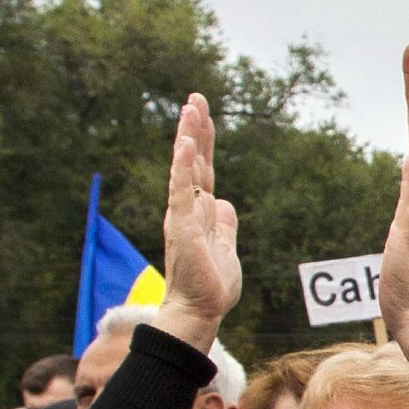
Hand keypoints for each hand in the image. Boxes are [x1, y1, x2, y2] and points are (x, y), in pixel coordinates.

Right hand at [159, 93, 240, 350]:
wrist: (200, 310)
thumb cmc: (211, 284)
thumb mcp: (225, 247)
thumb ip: (223, 224)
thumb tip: (224, 203)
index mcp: (200, 211)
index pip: (203, 169)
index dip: (204, 142)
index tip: (203, 114)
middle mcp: (188, 208)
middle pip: (193, 161)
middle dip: (196, 129)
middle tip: (196, 98)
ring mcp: (184, 216)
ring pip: (186, 169)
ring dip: (188, 138)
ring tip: (190, 109)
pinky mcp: (183, 227)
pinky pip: (182, 191)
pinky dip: (183, 167)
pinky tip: (185, 145)